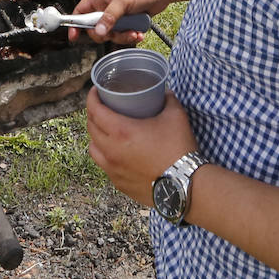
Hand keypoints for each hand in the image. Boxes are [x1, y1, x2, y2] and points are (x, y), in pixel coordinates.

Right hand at [72, 0, 171, 41]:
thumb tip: (98, 31)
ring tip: (135, 33)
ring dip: (123, 36)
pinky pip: (125, 33)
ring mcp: (118, 14)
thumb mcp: (123, 0)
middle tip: (117, 32)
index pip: (81, 11)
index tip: (74, 37)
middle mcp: (106, 6)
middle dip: (108, 34)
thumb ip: (110, 16)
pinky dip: (132, 35)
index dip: (75, 24)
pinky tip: (140, 33)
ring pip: (112, 33)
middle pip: (97, 27)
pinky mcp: (129, 20)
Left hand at [86, 89, 197, 205]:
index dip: (92, 98)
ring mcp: (113, 170)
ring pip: (93, 149)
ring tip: (105, 131)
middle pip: (91, 128)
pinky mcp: (120, 184)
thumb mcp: (175, 116)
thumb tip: (166, 93)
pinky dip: (105, 156)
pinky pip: (104, 166)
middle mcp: (111, 151)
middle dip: (93, 114)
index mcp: (120, 131)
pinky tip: (115, 153)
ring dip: (96, 137)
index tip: (96, 91)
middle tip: (102, 108)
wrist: (187, 186)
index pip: (94, 110)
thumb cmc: (179, 149)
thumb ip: (169, 100)